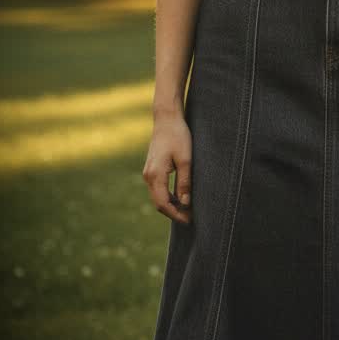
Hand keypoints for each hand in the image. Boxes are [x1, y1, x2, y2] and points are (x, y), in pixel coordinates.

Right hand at [142, 110, 192, 224]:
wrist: (166, 119)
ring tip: (188, 210)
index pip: (163, 203)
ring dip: (171, 205)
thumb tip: (186, 203)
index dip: (176, 214)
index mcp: (155, 175)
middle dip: (174, 213)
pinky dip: (168, 196)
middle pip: (159, 202)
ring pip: (158, 196)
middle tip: (190, 218)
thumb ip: (185, 182)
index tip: (189, 220)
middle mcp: (148, 176)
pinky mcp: (152, 168)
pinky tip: (180, 198)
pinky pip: (158, 188)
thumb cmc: (178, 136)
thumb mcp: (186, 159)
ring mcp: (148, 172)